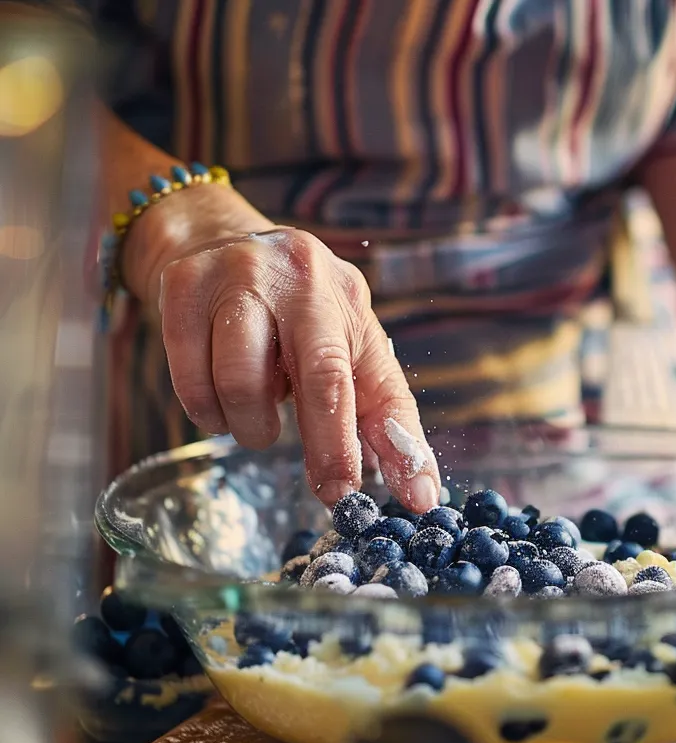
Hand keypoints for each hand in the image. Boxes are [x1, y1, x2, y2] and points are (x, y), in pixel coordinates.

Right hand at [124, 184, 440, 510]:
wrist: (216, 239)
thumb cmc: (296, 314)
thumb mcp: (351, 350)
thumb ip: (385, 419)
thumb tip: (420, 491)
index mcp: (346, 297)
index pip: (364, 382)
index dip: (372, 447)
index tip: (380, 498)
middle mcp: (299, 278)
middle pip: (316, 379)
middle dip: (325, 449)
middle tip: (326, 487)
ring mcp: (237, 276)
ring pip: (240, 385)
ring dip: (250, 427)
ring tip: (260, 418)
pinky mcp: (182, 287)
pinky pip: (190, 381)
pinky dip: (207, 411)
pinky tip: (220, 398)